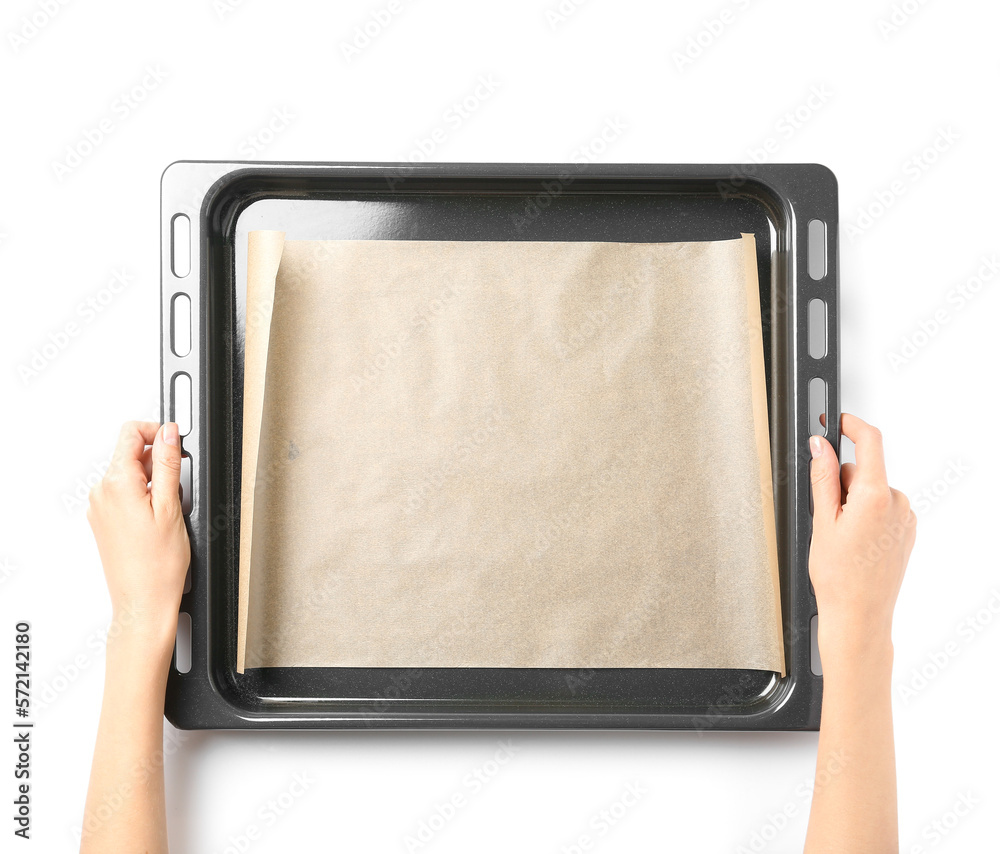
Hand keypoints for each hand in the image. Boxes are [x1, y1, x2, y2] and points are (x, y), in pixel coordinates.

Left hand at [86, 421, 190, 634]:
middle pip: (132, 454)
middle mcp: (102, 492)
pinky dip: (145, 497)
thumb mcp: (171, 507)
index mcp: (116, 484)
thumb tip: (169, 433)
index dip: (158, 431)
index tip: (177, 442)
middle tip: (181, 488)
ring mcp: (101, 507)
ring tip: (171, 510)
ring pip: (131, 475)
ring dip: (155, 482)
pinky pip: (125, 494)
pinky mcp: (105, 520)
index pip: (131, 433)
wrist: (143, 602)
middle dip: (160, 462)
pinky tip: (160, 519)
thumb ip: (169, 464)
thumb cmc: (158, 566)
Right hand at [808, 413, 915, 666]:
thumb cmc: (839, 578)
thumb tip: (820, 445)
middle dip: (840, 483)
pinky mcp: (906, 531)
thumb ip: (823, 476)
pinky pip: (882, 508)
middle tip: (824, 516)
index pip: (870, 441)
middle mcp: (897, 502)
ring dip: (852, 503)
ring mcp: (905, 518)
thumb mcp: (821, 521)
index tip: (835, 421)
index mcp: (875, 496)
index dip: (850, 425)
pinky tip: (854, 543)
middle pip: (863, 471)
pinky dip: (865, 516)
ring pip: (871, 490)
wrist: (859, 616)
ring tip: (839, 537)